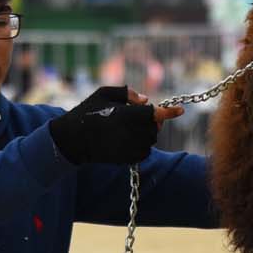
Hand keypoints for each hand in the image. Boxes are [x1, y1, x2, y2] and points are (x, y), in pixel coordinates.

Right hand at [49, 86, 174, 165]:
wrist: (72, 140)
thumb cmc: (87, 112)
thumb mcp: (103, 93)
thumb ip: (127, 92)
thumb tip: (146, 100)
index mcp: (126, 115)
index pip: (154, 113)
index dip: (169, 112)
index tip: (180, 110)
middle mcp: (130, 133)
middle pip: (155, 127)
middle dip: (152, 120)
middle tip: (139, 115)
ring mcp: (128, 148)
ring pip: (150, 140)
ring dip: (146, 132)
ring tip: (129, 127)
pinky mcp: (126, 159)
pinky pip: (144, 152)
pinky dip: (142, 144)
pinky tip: (127, 139)